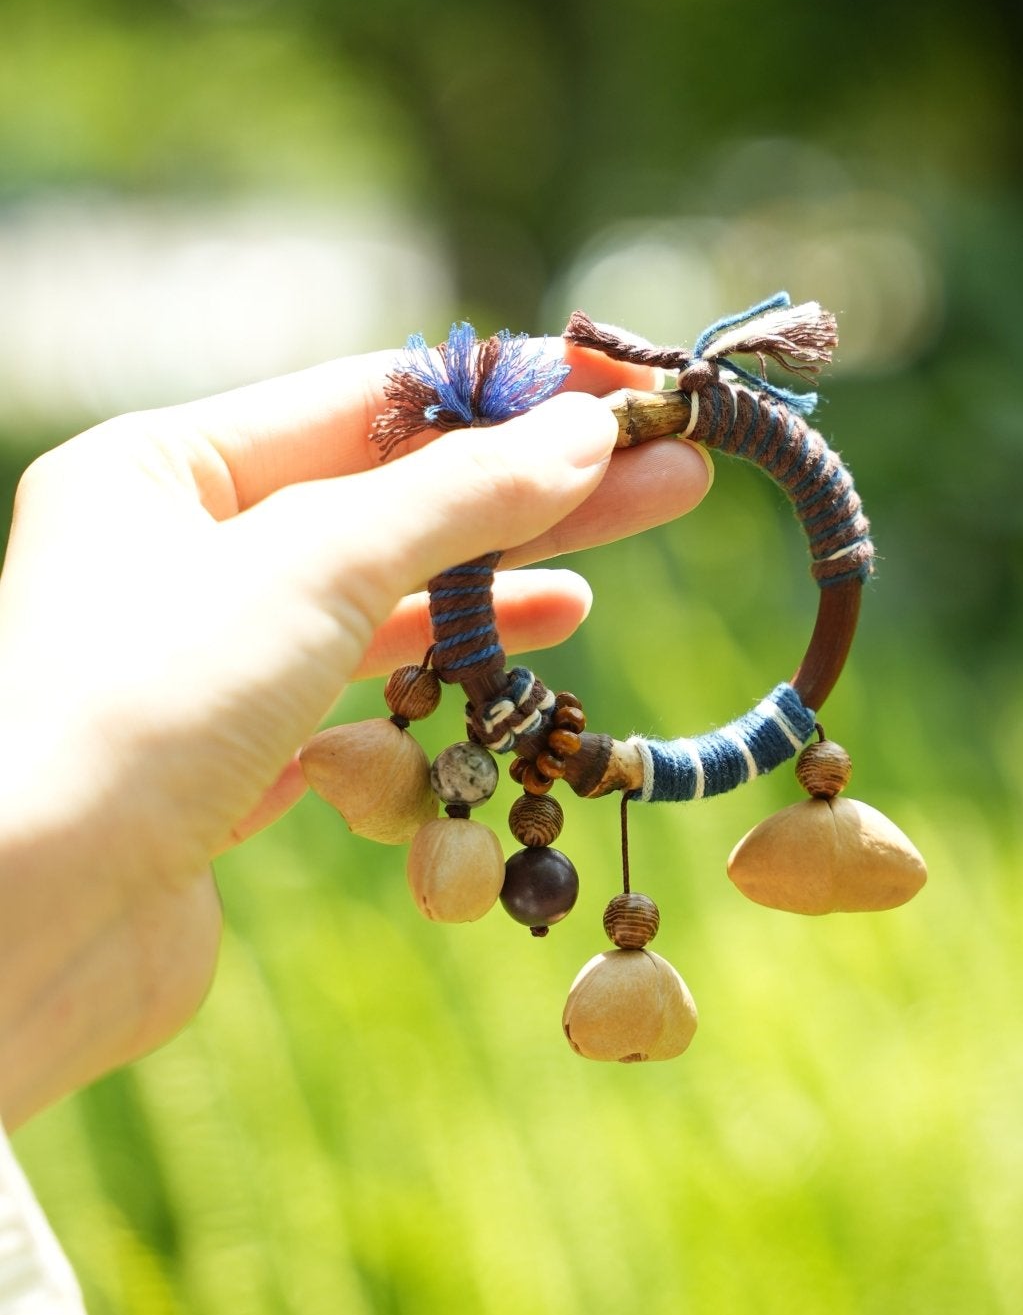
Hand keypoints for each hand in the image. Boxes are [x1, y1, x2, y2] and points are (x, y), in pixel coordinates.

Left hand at [0, 345, 709, 1124]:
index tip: (623, 394)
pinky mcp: (230, 760)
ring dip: (498, 580)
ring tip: (612, 557)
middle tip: (668, 471)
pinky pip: (359, 692)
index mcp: (159, 466)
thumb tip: (589, 431)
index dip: (504, 395)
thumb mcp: (317, 563)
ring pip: (379, 598)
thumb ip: (460, 496)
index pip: (364, 401)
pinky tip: (530, 654)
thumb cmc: (149, 703)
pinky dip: (443, 673)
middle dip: (529, 488)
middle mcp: (173, 552)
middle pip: (387, 498)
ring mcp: (203, 660)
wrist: (32, 920)